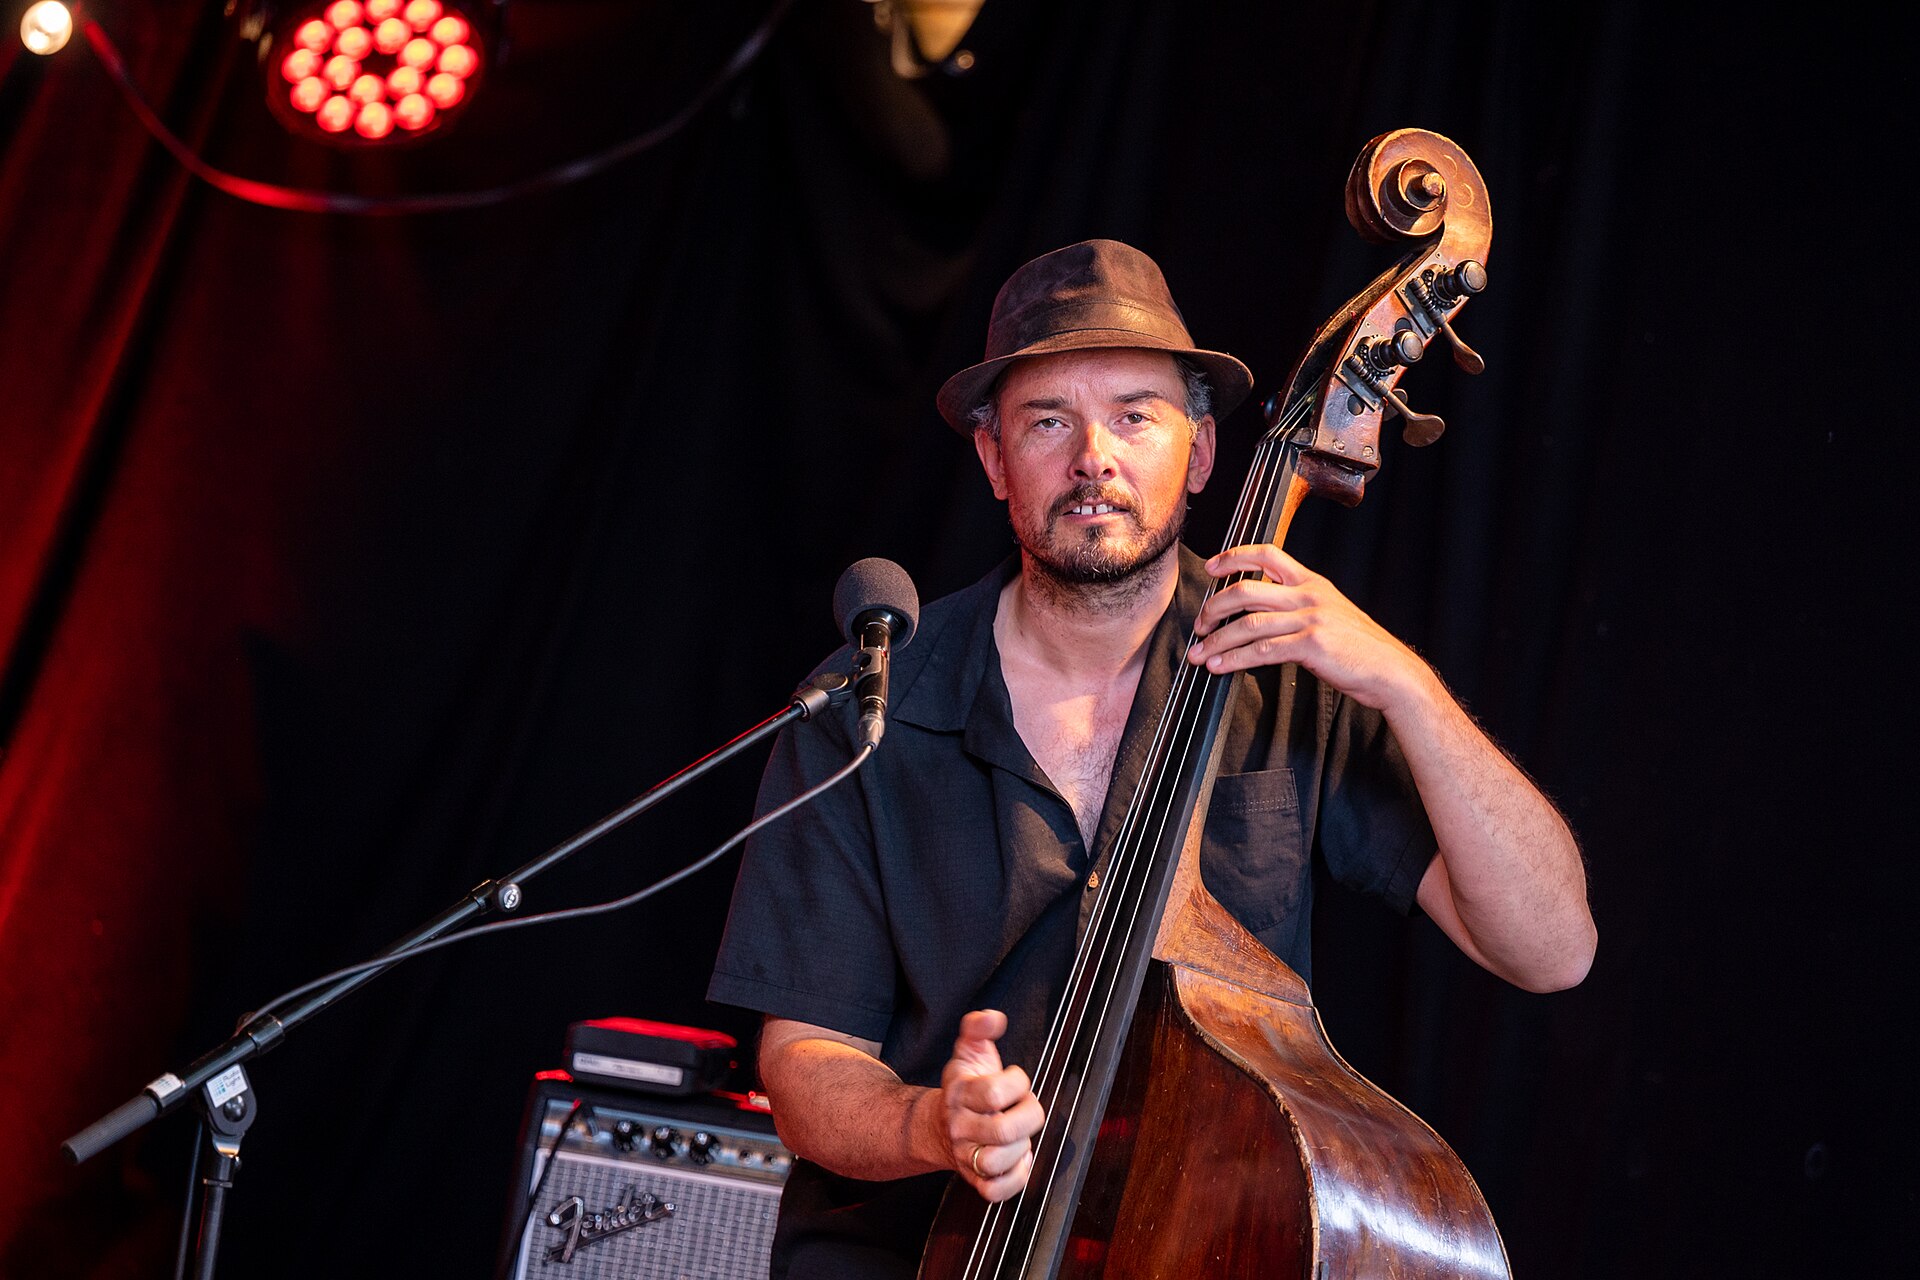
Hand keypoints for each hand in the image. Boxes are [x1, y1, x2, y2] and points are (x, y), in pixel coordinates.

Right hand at [938, 1009, 1044, 1201]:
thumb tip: (994, 1018)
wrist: (937, 1127)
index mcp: (960, 1093)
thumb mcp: (969, 1051)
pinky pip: (994, 1191)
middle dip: (1028, 1117)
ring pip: (996, 1162)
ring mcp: (965, 1155)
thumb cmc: (964, 1088)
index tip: (1015, 1079)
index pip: (995, 1092)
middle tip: (1026, 1108)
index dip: (1017, 1083)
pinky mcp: (973, 1179)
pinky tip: (1018, 1159)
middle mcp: (960, 1126)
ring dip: (1020, 1148)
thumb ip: (978, 1027)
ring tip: (1020, 1135)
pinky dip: (1015, 1178)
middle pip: (1002, 1130)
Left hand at [1186, 544, 1434, 711]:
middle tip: (1200, 624)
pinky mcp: (1311, 643)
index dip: (1234, 556)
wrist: (1391, 670)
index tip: (1211, 566)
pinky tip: (1220, 666)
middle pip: (1247, 589)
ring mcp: (1310, 618)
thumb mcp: (1331, 614)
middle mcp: (1309, 595)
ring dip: (1217, 640)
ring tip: (1199, 653)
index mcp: (1313, 583)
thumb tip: (1260, 616)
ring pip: (1248, 623)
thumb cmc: (1360, 648)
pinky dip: (1235, 659)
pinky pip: (1262, 650)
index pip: (1268, 554)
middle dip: (1215, 606)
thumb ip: (1299, 608)